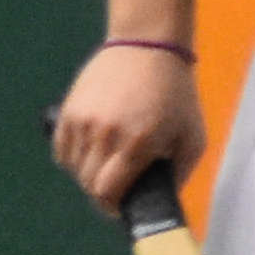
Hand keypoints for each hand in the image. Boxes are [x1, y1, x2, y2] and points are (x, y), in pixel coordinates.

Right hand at [52, 43, 201, 213]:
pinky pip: (62, 150)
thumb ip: (179, 173)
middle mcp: (105, 134)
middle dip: (103, 193)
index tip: (121, 207)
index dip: (112, 207)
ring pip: (74, 169)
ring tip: (107, 166)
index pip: (107, 192)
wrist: (147, 47)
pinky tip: (91, 152)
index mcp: (137, 143)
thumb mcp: (192, 135)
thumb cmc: (175, 94)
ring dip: (89, 175)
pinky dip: (74, 158)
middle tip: (118, 187)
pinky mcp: (69, 110)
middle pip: (88, 184)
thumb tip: (163, 200)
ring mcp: (83, 122)